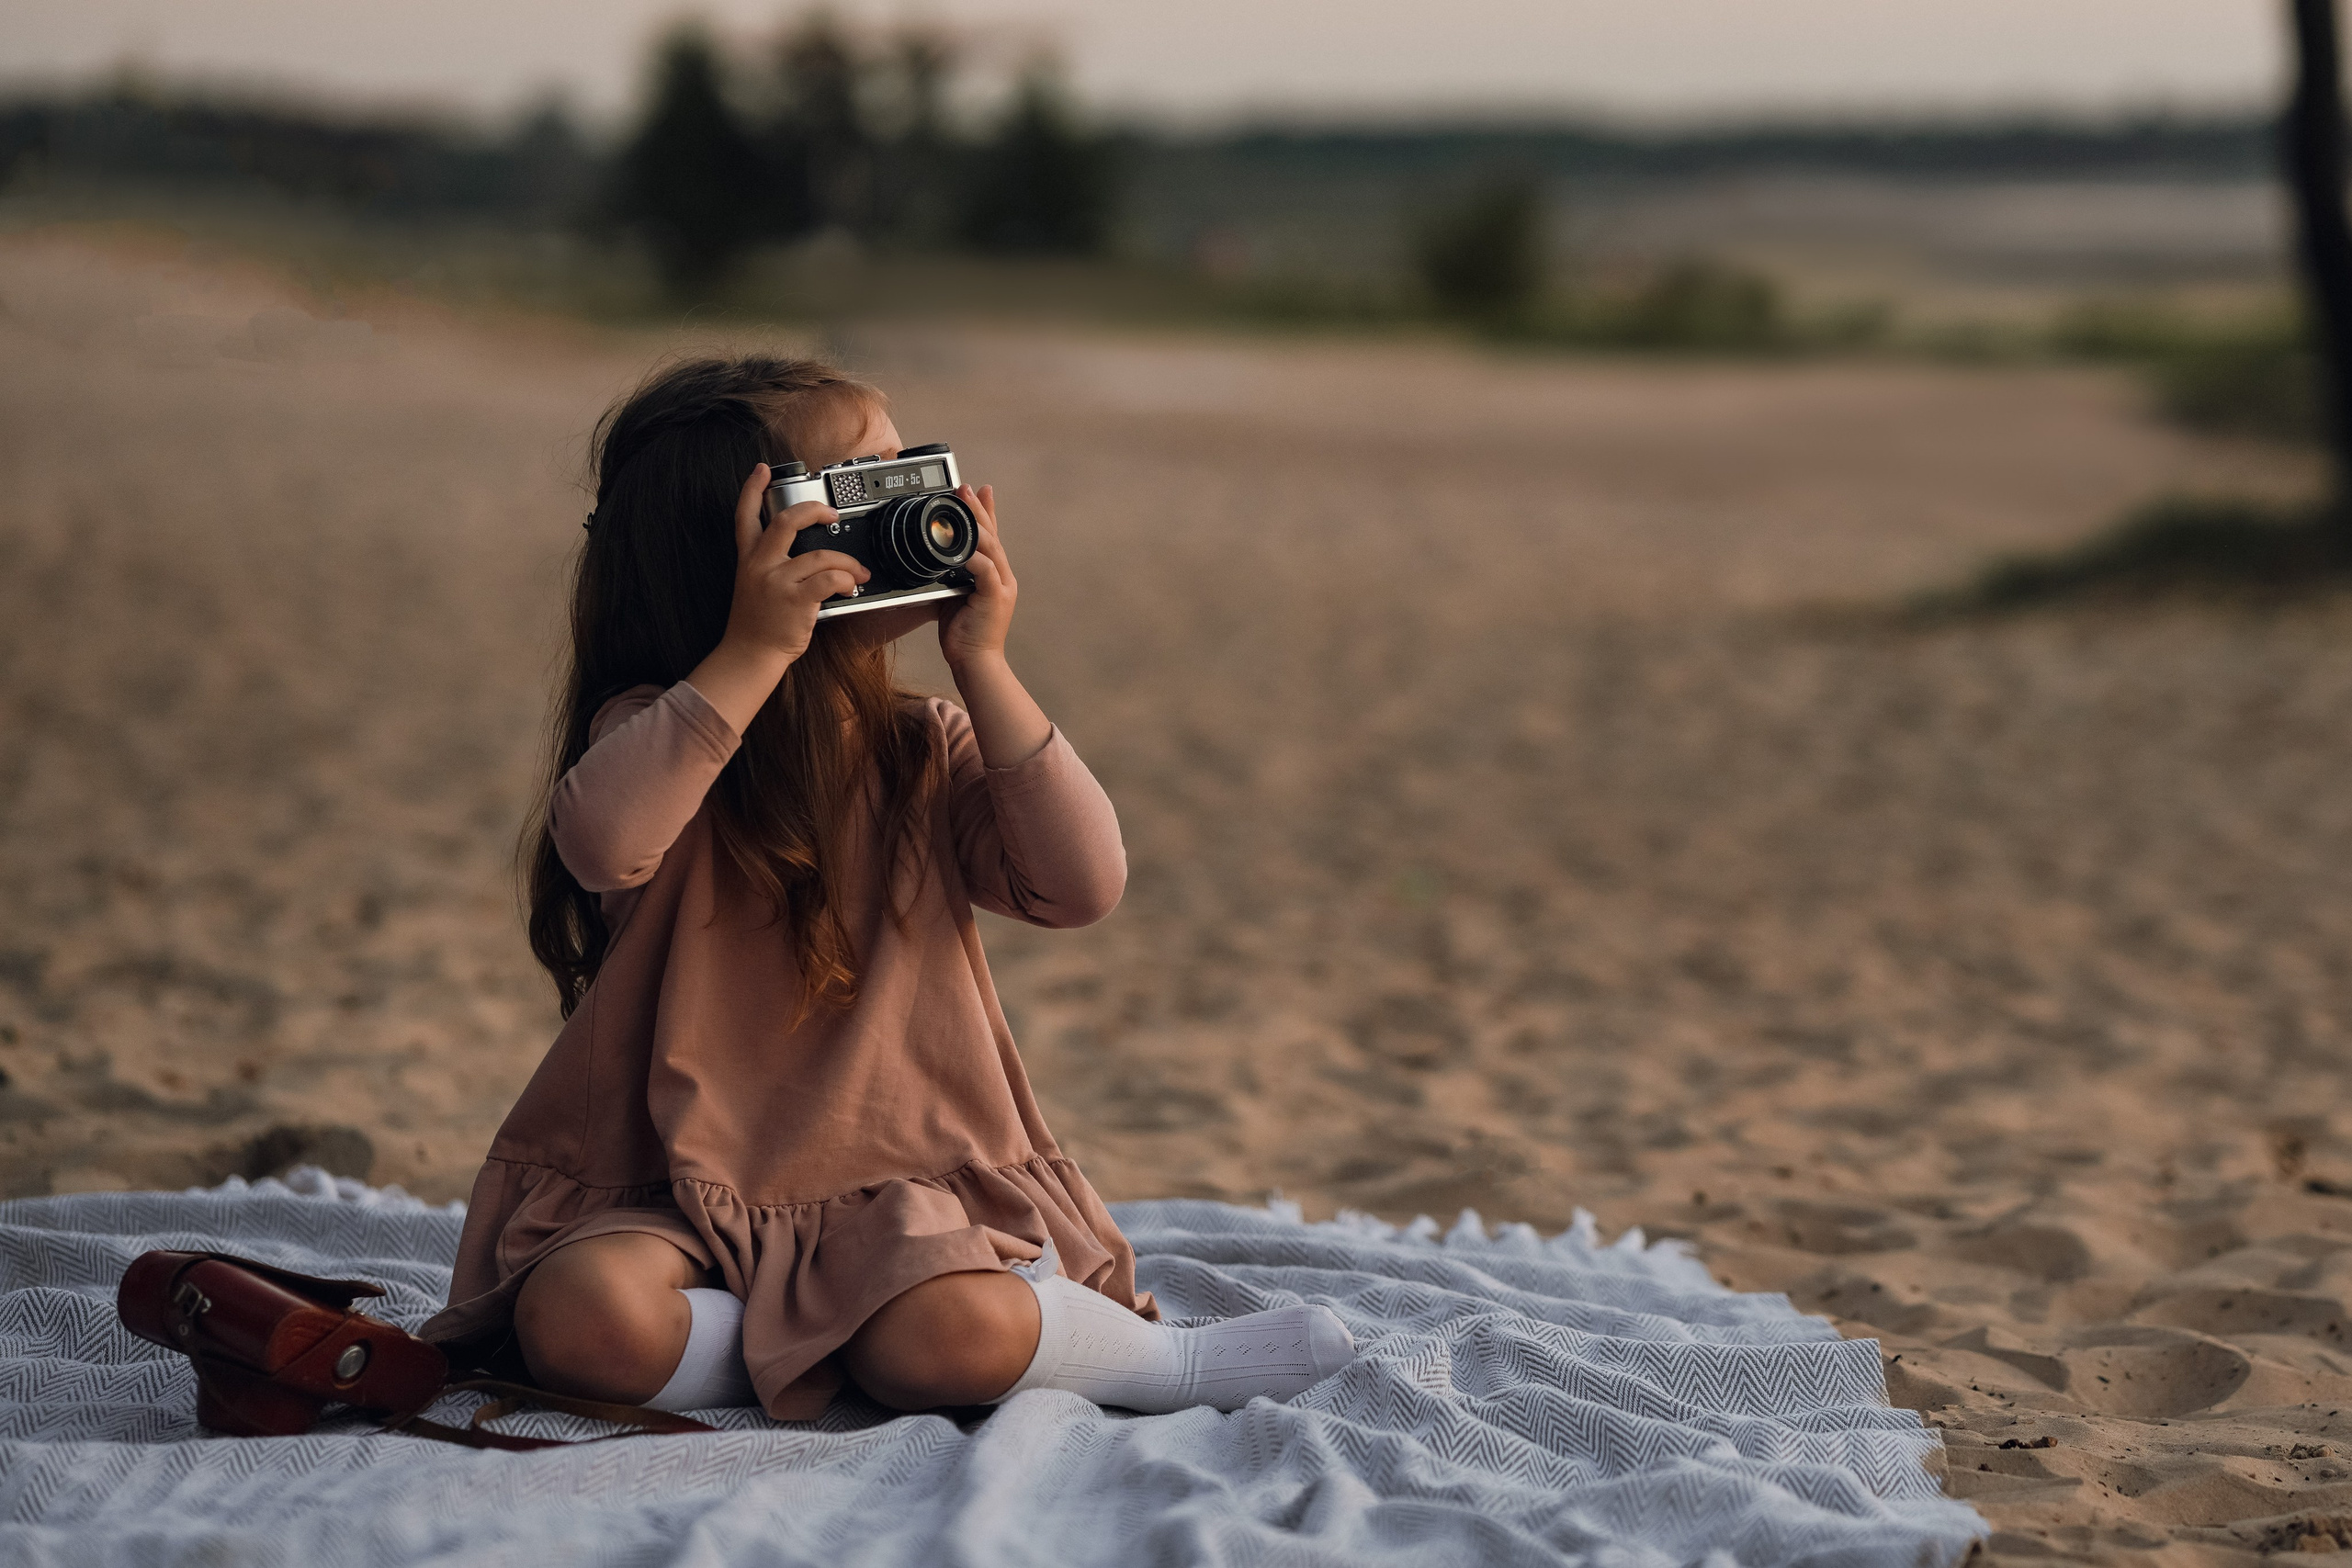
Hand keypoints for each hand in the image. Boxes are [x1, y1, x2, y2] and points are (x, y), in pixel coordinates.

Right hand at [724, 463, 867, 664]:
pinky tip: (850, 585)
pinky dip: (846, 579)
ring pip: (819, 555)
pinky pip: (828, 578)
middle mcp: (761, 565)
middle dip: (813, 509)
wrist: (750, 654)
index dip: (753, 489)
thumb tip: (804, 551)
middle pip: (785, 521)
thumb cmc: (757, 623)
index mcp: (749, 559)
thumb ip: (771, 563)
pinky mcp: (795, 600)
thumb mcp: (753, 585)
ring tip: (858, 571)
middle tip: (831, 513)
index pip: (745, 516)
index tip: (762, 470)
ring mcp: (777, 582)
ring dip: (847, 561)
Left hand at [936, 483, 1013, 669]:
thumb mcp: (954, 597)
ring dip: (977, 524)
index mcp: (994, 575)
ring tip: (964, 505)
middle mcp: (1003, 576)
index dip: (986, 512)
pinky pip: (986, 570)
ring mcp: (1002, 586)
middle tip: (965, 488)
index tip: (978, 490)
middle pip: (992, 535)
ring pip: (991, 547)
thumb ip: (950, 576)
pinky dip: (974, 555)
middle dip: (979, 509)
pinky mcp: (996, 597)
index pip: (991, 537)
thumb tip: (935, 559)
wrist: (975, 662)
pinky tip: (962, 545)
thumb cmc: (963, 634)